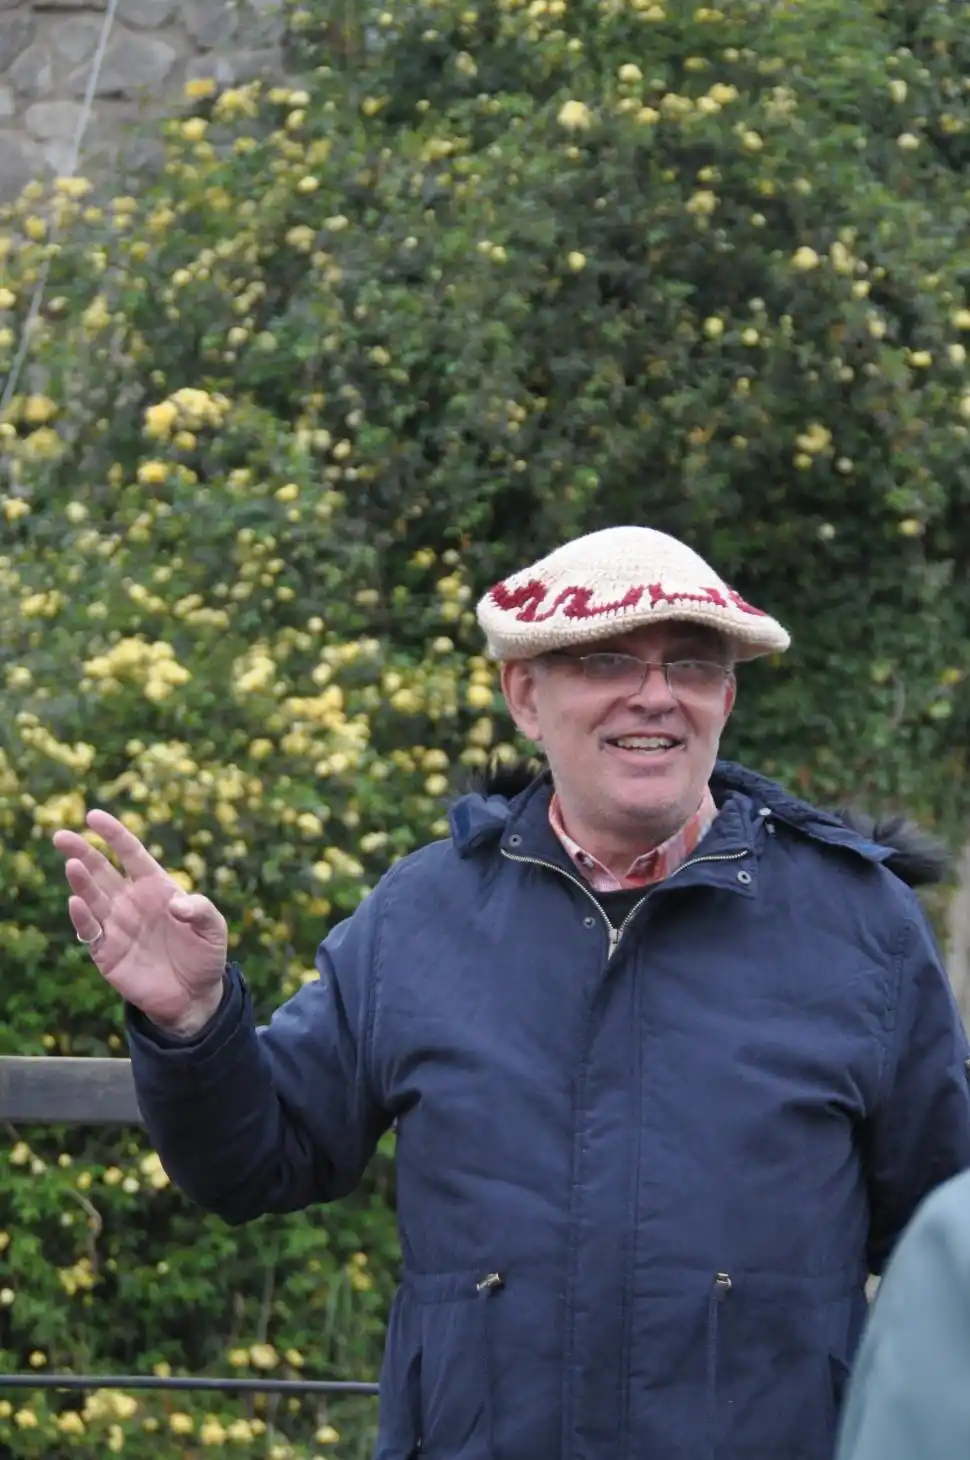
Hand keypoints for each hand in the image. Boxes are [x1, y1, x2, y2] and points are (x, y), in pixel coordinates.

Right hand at [52, 810, 228, 1036]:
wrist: (194, 996)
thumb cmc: (205, 955)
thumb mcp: (214, 929)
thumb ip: (200, 910)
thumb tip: (176, 904)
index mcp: (156, 887)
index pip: (130, 854)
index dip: (113, 834)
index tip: (93, 816)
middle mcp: (131, 901)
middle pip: (101, 870)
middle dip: (82, 852)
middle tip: (61, 836)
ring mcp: (116, 925)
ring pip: (92, 897)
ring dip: (81, 881)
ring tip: (72, 865)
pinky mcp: (106, 951)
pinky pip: (89, 931)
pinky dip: (82, 917)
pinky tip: (77, 903)